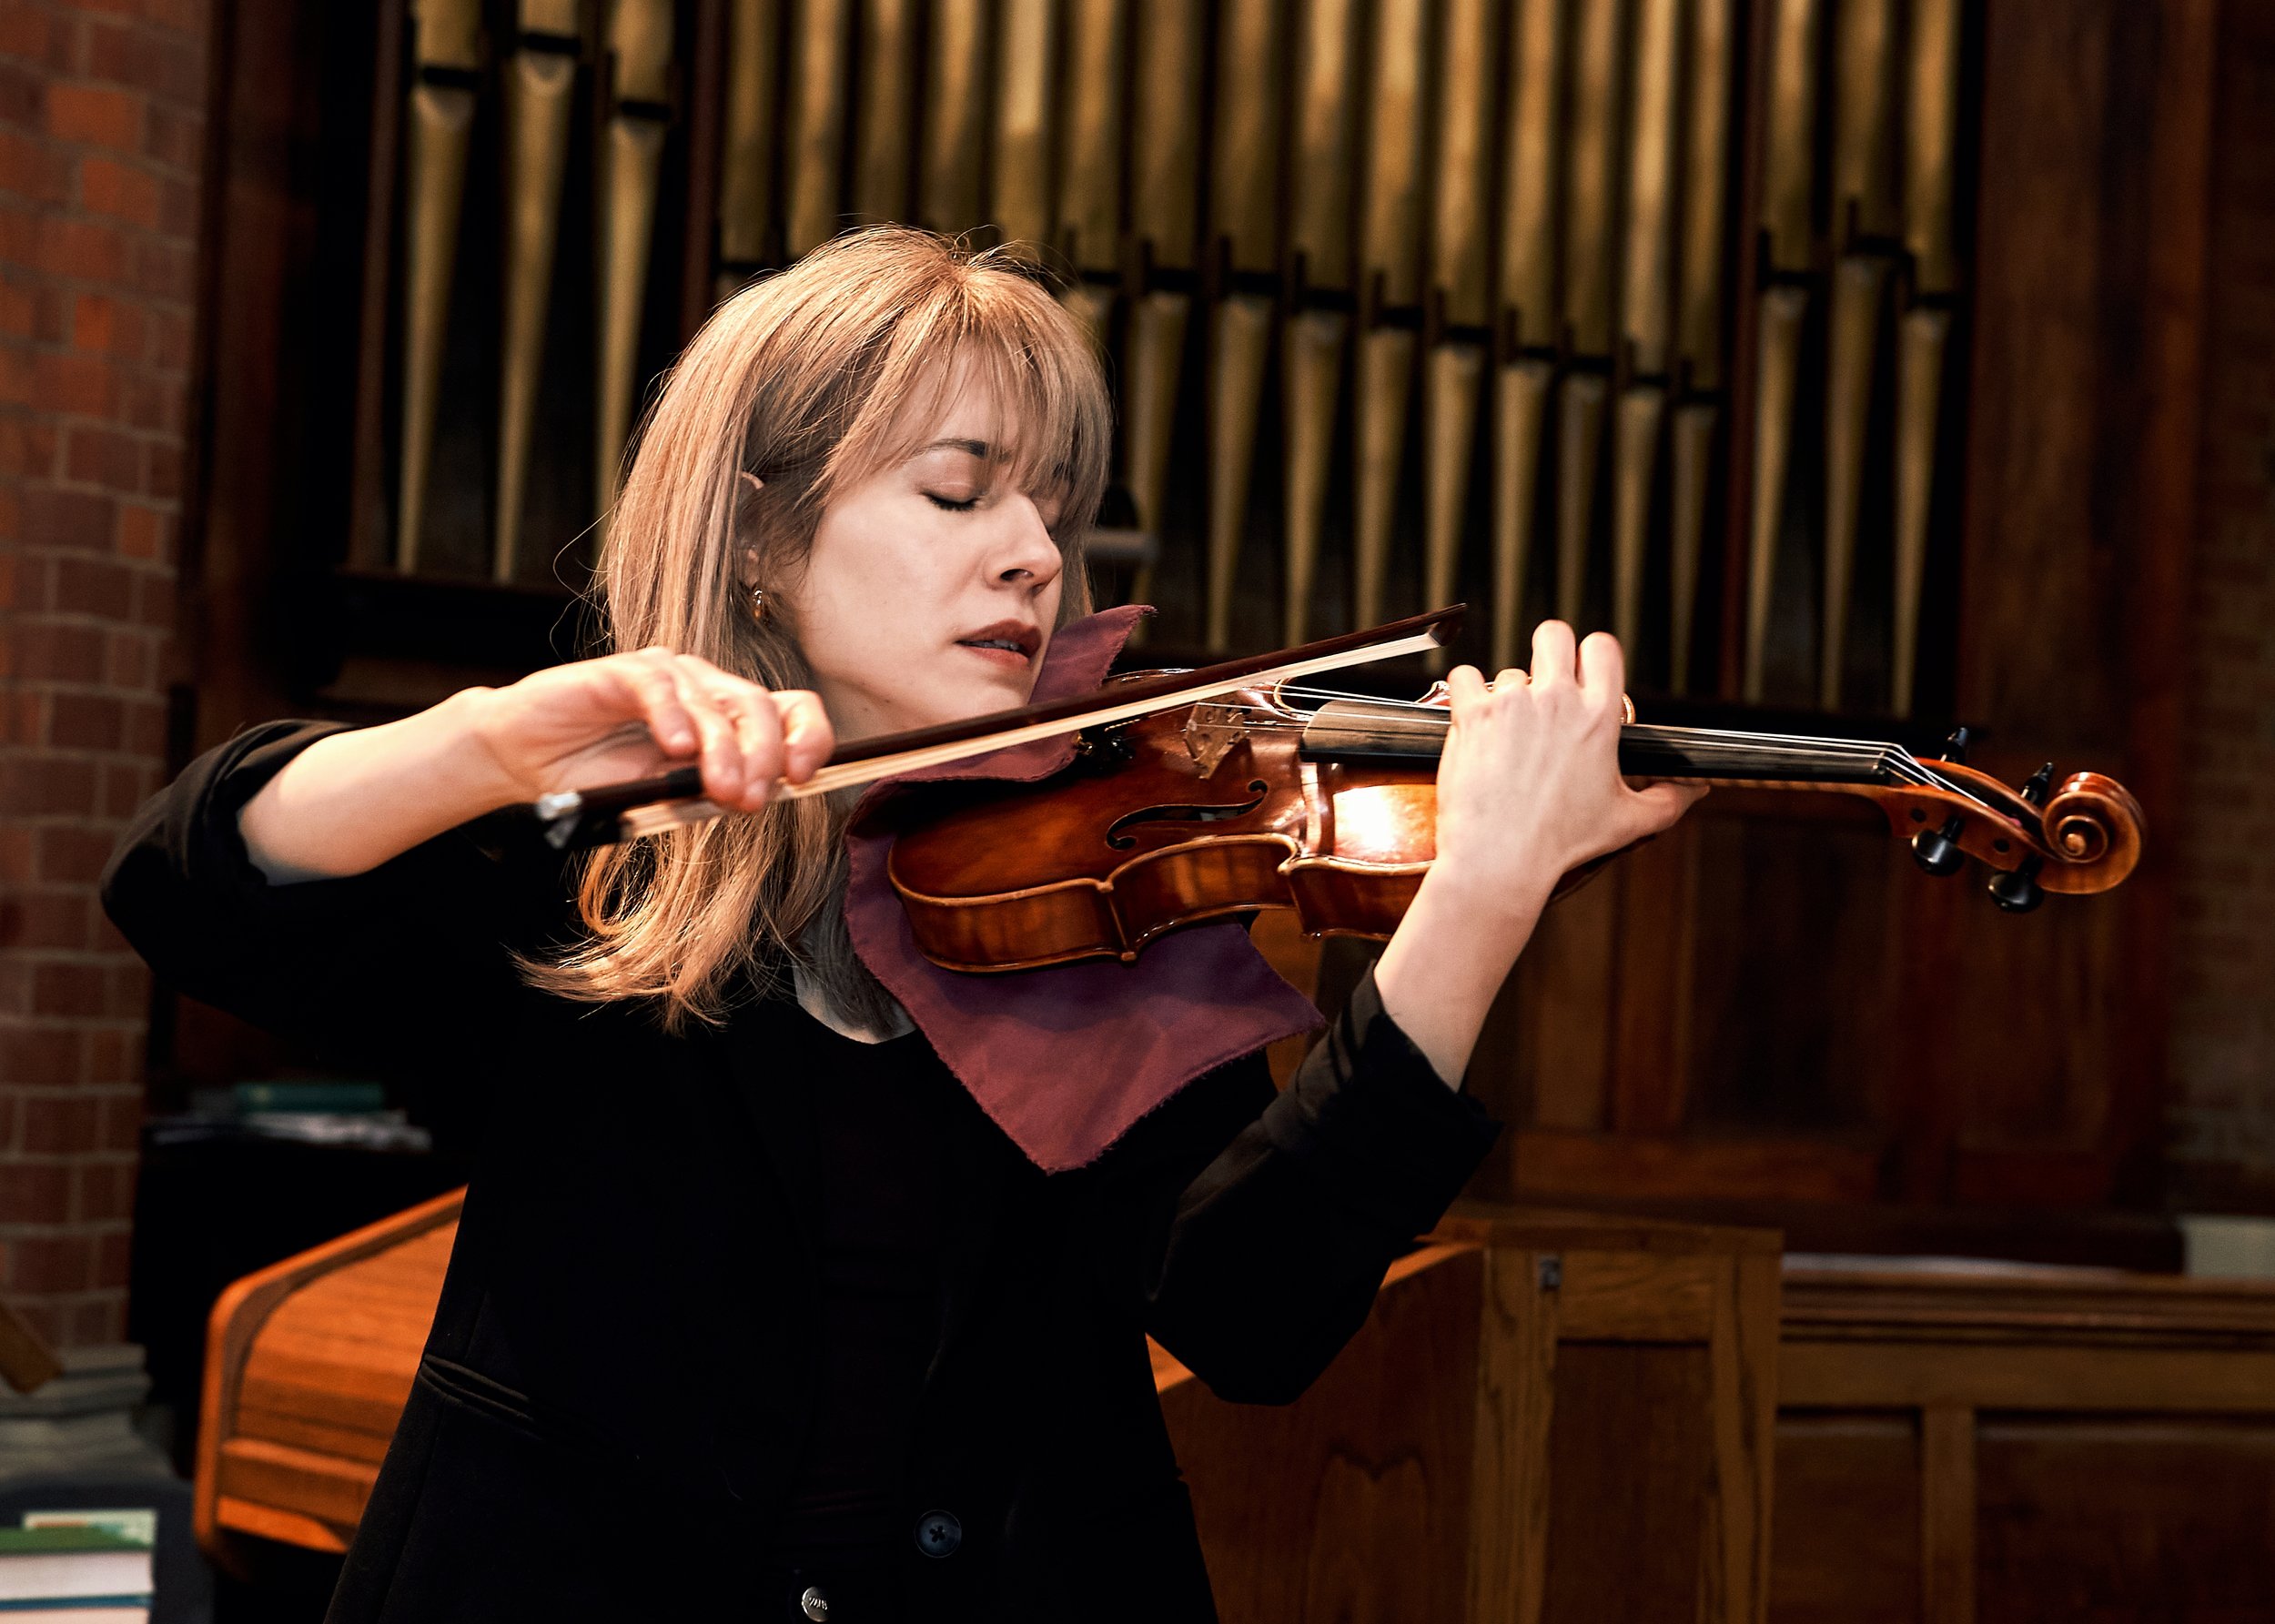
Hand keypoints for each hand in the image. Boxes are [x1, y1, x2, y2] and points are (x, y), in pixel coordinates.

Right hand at [466, 648, 833, 812]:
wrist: (525, 765)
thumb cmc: (599, 779)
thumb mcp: (666, 794)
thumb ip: (706, 789)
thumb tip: (756, 796)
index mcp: (727, 719)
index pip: (790, 712)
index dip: (808, 738)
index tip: (804, 777)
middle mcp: (705, 690)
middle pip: (759, 707)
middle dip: (765, 757)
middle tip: (752, 800)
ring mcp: (667, 676)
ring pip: (715, 702)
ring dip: (725, 750)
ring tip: (721, 790)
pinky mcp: (623, 671)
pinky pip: (660, 686)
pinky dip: (673, 717)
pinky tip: (675, 749)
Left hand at [1431, 621, 1704, 905]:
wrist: (1501, 858)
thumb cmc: (1563, 842)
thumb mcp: (1628, 822)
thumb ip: (1669, 800)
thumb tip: (1696, 788)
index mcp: (1598, 716)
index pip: (1602, 647)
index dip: (1592, 655)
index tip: (1583, 673)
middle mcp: (1556, 700)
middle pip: (1553, 634)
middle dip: (1549, 651)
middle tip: (1543, 682)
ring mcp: (1512, 703)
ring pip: (1508, 671)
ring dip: (1508, 695)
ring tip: (1508, 734)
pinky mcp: (1472, 714)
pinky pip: (1464, 677)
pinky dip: (1465, 693)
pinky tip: (1473, 718)